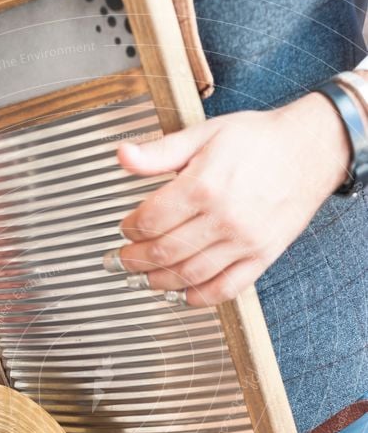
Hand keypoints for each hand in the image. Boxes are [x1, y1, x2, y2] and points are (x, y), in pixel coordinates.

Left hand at [110, 93, 350, 305]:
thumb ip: (160, 151)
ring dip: (160, 282)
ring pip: (190, 275)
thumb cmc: (257, 141)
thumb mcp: (203, 134)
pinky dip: (200, 297)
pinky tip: (184, 294)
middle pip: (164, 252)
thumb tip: (123, 155)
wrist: (310, 151)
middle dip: (135, 260)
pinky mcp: (262, 257)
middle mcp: (224, 217)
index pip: (151, 220)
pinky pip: (226, 288)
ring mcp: (244, 241)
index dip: (130, 228)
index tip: (126, 228)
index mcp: (204, 185)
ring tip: (146, 278)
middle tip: (124, 260)